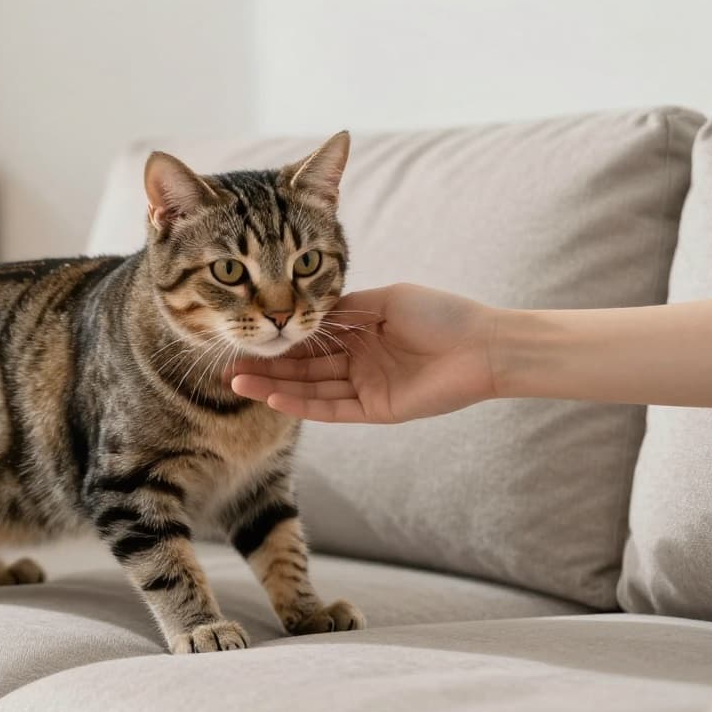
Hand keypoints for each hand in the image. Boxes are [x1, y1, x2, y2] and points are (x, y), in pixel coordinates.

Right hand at [228, 283, 498, 422]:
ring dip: (273, 387)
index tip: (245, 335)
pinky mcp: (375, 410)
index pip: (309, 339)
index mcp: (360, 333)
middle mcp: (358, 362)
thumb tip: (303, 312)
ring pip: (310, 389)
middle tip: (227, 367)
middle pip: (302, 367)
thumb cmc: (441, 315)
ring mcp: (365, 388)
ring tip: (238, 384)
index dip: (278, 339)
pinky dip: (301, 404)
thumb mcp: (384, 301)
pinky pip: (330, 408)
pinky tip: (273, 397)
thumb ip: (344, 309)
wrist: (484, 345)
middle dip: (265, 366)